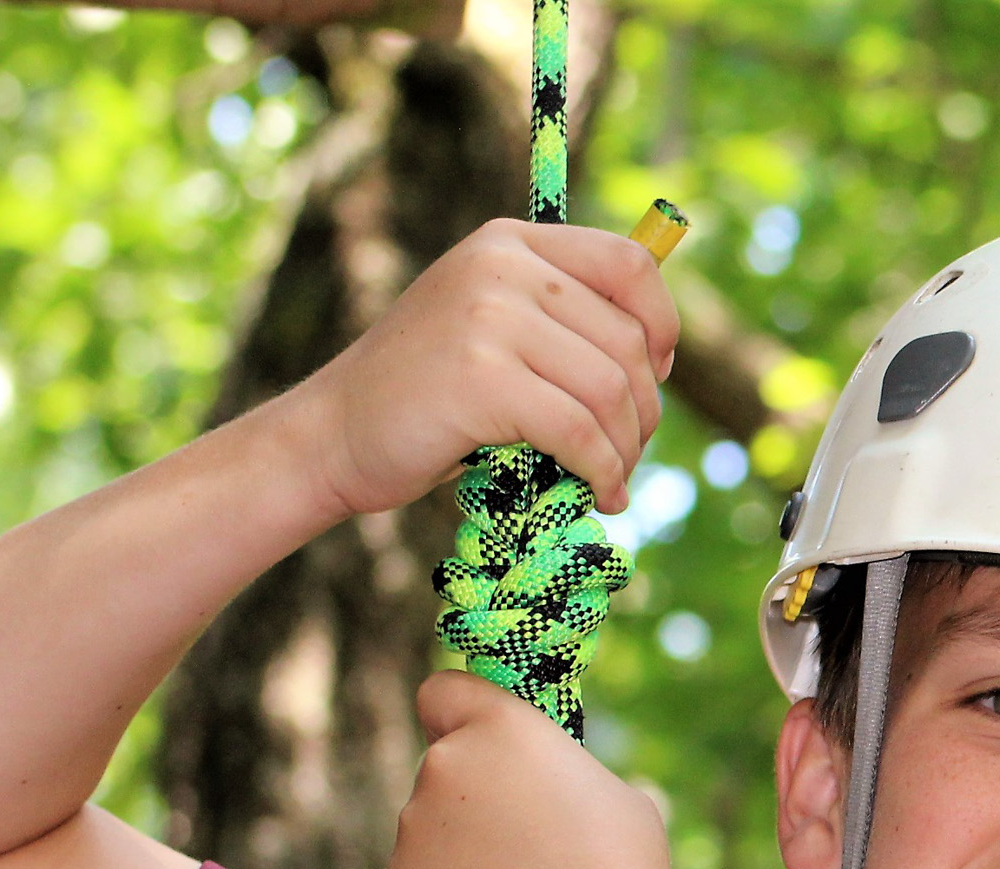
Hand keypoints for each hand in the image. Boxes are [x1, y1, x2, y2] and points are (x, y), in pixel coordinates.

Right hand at [283, 219, 678, 517]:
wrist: (335, 432)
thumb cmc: (428, 393)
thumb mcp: (494, 327)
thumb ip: (562, 319)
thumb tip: (663, 356)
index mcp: (510, 243)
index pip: (629, 264)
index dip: (662, 325)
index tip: (657, 374)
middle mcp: (502, 266)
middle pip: (628, 339)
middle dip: (645, 409)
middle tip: (629, 451)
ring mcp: (488, 316)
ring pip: (611, 389)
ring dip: (627, 447)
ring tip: (613, 478)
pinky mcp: (481, 376)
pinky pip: (578, 430)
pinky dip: (603, 471)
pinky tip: (601, 494)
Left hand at [389, 673, 693, 868]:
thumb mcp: (622, 801)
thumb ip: (569, 780)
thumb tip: (564, 797)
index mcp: (501, 731)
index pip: (442, 691)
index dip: (460, 714)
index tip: (485, 742)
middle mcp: (444, 768)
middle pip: (446, 770)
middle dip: (477, 798)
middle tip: (531, 843)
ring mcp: (413, 831)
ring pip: (434, 830)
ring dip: (465, 851)